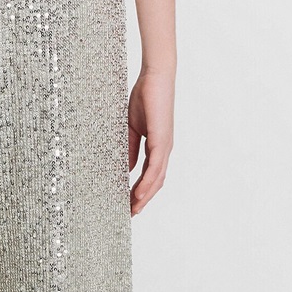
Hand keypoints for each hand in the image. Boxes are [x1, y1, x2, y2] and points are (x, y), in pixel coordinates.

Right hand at [127, 67, 174, 215]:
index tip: (128, 204)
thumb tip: (126, 169)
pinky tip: (139, 193)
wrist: (155, 77)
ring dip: (145, 196)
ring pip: (157, 179)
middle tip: (130, 214)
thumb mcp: (132, 129)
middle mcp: (164, 150)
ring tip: (133, 209)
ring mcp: (165, 146)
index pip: (150, 176)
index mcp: (157, 147)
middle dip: (143, 200)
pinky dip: (148, 182)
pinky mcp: (162, 140)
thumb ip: (130, 149)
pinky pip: (155, 166)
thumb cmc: (145, 98)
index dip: (140, 192)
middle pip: (156, 183)